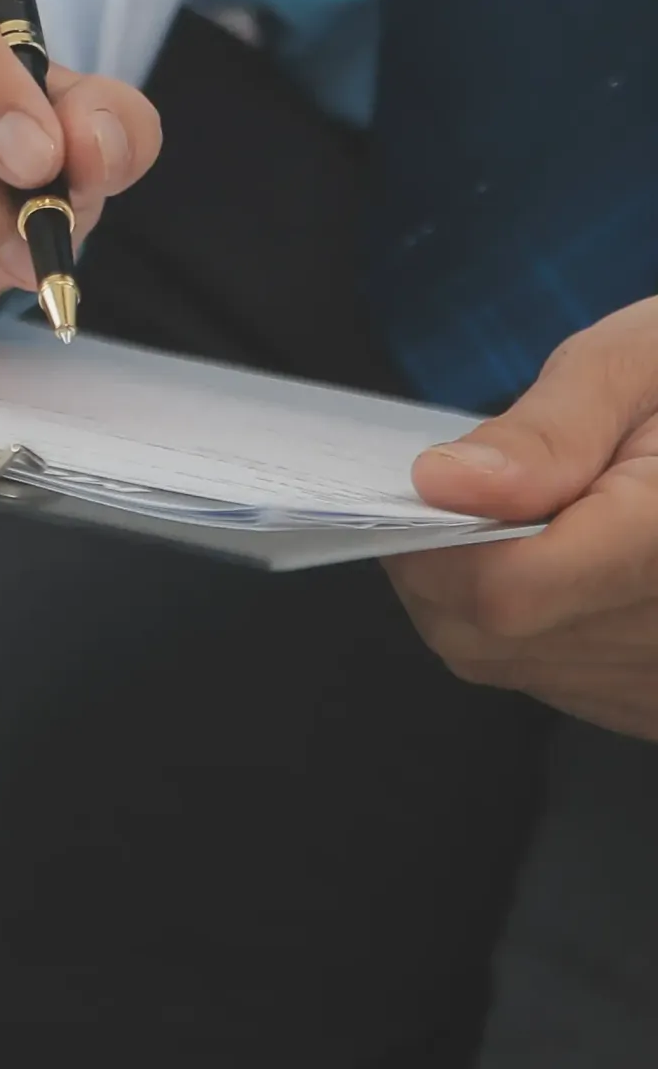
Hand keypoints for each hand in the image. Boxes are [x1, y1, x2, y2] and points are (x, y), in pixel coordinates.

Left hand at [390, 299, 657, 738]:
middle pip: (489, 636)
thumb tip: (443, 484)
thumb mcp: (636, 366)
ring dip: (477, 591)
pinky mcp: (653, 702)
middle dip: (444, 561)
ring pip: (503, 660)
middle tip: (472, 487)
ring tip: (521, 516)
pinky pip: (548, 674)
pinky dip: (525, 620)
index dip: (439, 539)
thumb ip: (546, 433)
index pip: (508, 590)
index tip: (432, 482)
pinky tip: (556, 560)